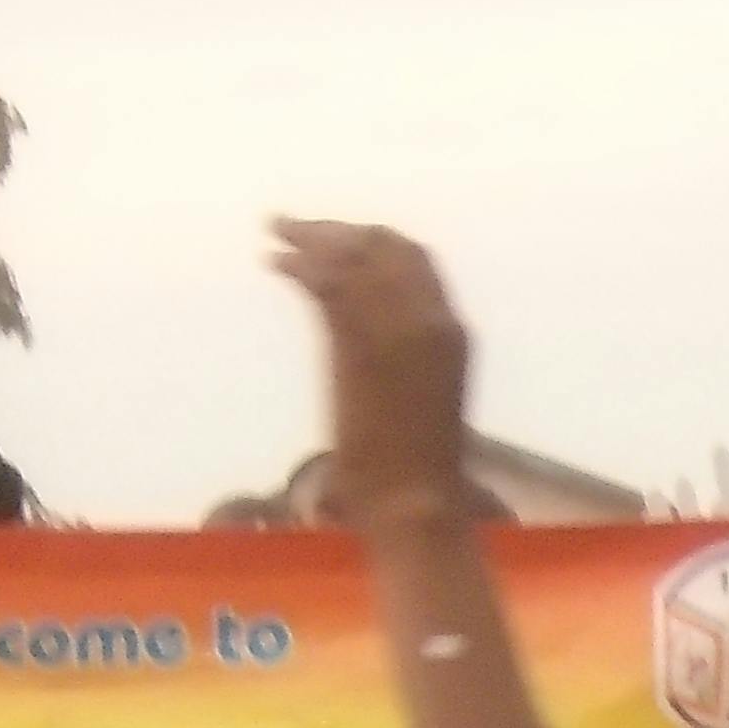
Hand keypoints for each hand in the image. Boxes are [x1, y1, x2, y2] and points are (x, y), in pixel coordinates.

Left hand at [266, 219, 476, 514]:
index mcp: (453, 333)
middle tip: (299, 228)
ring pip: (353, 256)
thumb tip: (375, 342)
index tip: (341, 238)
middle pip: (385, 246)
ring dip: (312, 237)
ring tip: (277, 231)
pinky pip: (327, 282)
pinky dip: (298, 264)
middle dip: (341, 229)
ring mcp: (396, 326)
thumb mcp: (425, 400)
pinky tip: (275, 264)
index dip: (375, 242)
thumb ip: (406, 361)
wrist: (415, 499)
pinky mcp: (359, 341)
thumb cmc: (422, 472)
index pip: (416, 262)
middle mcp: (430, 318)